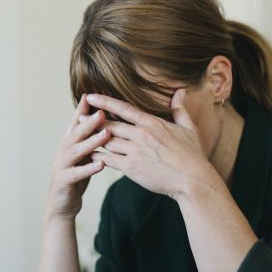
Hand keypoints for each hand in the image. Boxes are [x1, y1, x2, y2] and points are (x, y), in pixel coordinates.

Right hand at [46, 94, 110, 218]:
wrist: (61, 205)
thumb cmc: (75, 179)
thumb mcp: (82, 157)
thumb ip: (88, 141)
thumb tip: (103, 123)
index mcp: (67, 144)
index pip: (75, 124)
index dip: (82, 110)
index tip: (91, 95)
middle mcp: (62, 152)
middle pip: (76, 134)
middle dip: (89, 122)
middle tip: (103, 111)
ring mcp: (61, 166)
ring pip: (77, 151)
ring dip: (92, 142)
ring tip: (106, 134)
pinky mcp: (64, 181)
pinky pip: (77, 173)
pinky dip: (89, 168)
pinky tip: (102, 164)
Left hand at [86, 92, 211, 200]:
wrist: (192, 180)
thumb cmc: (192, 155)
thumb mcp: (188, 128)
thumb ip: (180, 109)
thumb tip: (180, 91)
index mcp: (152, 123)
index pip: (124, 108)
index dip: (105, 102)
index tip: (91, 97)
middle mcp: (141, 135)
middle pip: (110, 125)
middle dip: (93, 121)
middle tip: (79, 117)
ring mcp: (135, 151)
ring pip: (107, 141)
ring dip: (93, 138)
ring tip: (79, 136)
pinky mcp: (131, 168)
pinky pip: (109, 160)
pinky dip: (98, 157)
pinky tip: (89, 154)